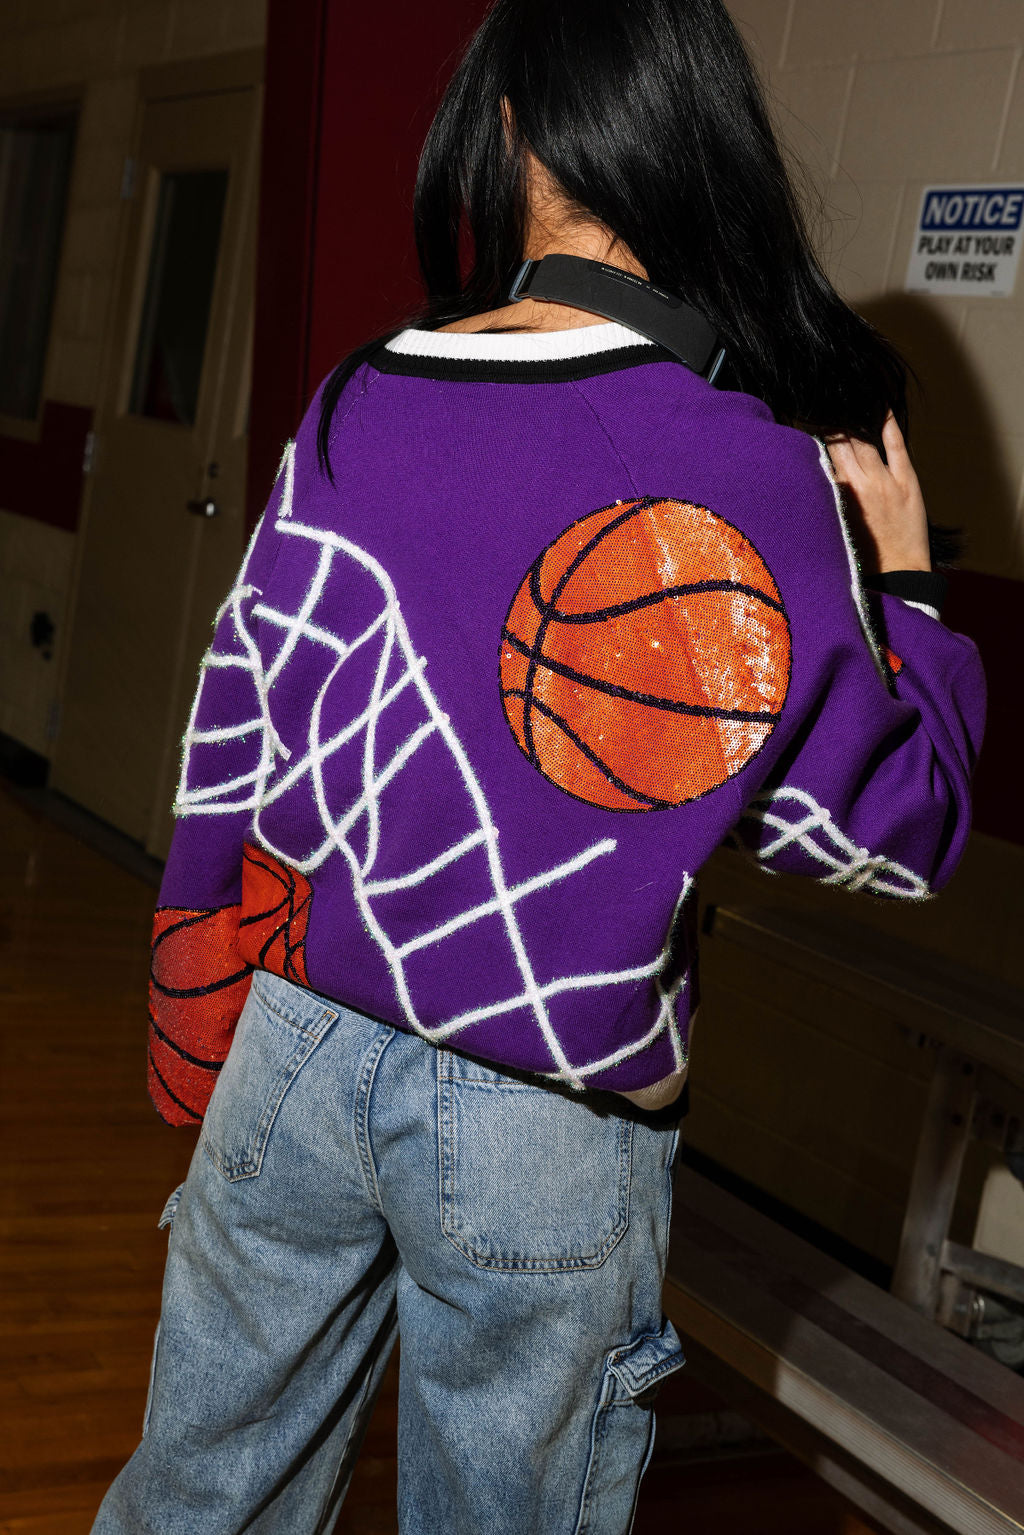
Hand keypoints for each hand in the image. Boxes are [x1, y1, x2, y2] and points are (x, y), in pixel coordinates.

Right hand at [825, 413, 930, 573]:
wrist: (898, 575)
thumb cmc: (861, 558)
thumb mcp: (833, 527)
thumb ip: (825, 498)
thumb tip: (812, 474)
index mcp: (835, 497)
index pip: (820, 457)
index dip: (814, 440)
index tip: (808, 430)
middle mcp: (857, 484)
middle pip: (840, 442)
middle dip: (832, 426)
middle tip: (827, 415)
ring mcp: (884, 480)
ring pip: (863, 439)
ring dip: (853, 422)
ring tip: (848, 409)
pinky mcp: (907, 481)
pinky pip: (895, 444)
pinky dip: (887, 423)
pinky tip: (880, 405)